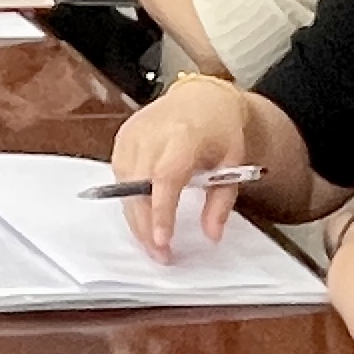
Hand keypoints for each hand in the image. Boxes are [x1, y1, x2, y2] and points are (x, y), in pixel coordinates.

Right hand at [107, 73, 260, 258]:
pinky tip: (144, 217)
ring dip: (136, 218)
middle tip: (161, 255)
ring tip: (153, 243)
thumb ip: (221, 201)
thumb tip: (212, 235)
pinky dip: (130, 201)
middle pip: (138, 187)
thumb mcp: (233, 163)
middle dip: (146, 225)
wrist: (201, 98)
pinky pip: (119, 178)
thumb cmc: (219, 130)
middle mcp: (150, 134)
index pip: (165, 177)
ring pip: (124, 187)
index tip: (163, 241)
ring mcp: (131, 135)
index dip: (161, 211)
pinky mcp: (121, 139)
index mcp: (183, 135)